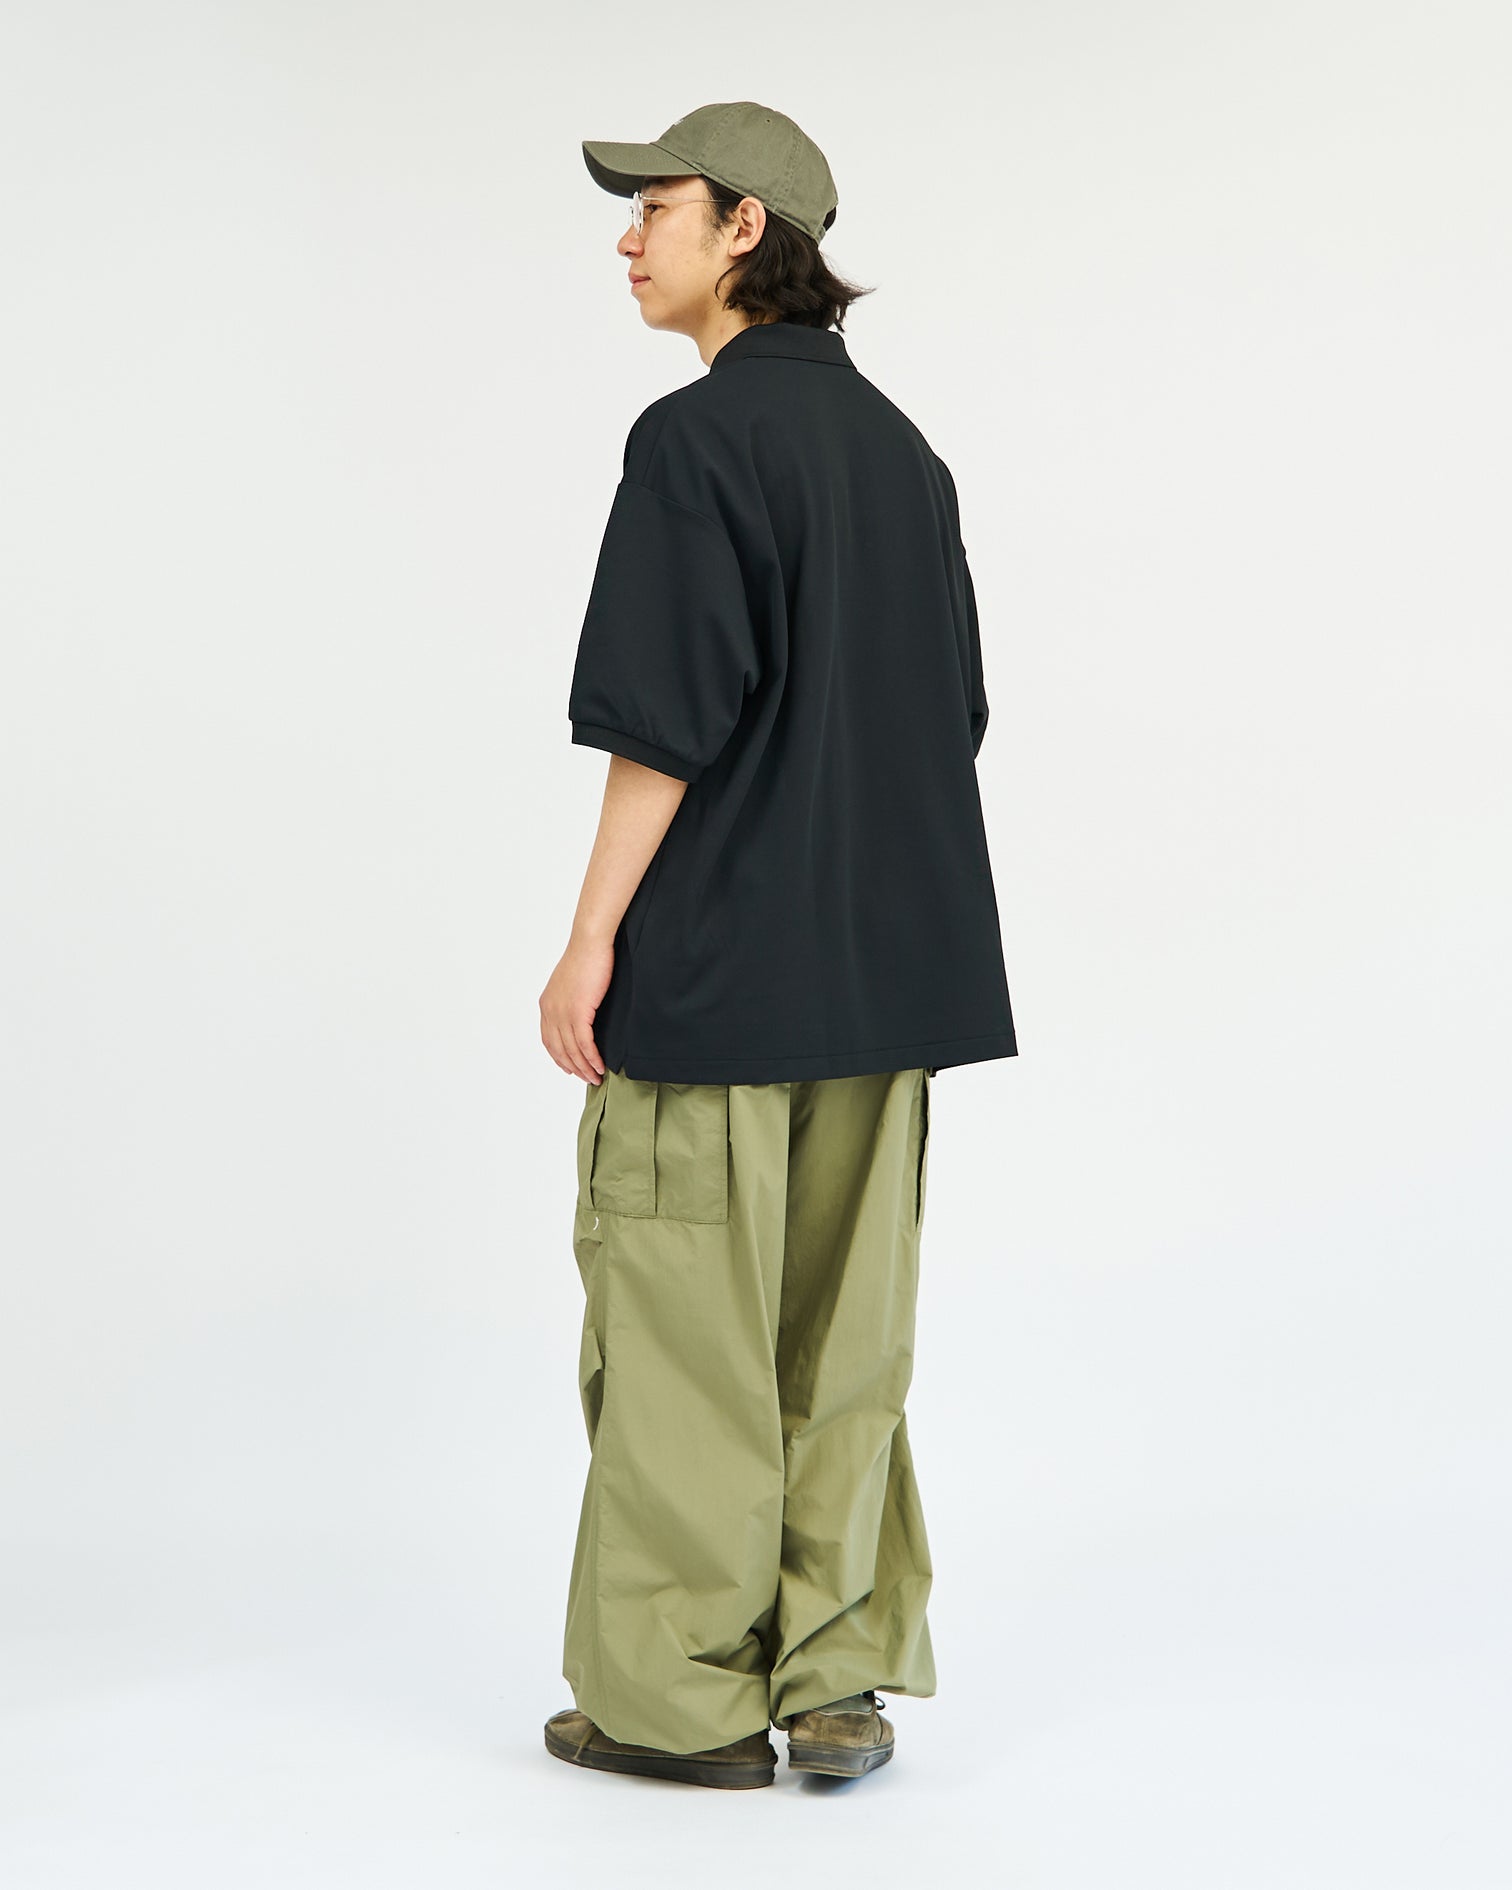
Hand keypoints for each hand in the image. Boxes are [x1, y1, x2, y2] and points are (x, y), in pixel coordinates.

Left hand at [539, 934, 611, 1083]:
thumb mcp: (573, 982)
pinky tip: (600, 1065)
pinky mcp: (578, 1012)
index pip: (549, 1040)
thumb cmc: (587, 957)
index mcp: (547, 1004)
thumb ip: (572, 1000)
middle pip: (559, 1050)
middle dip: (574, 1068)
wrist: (590, 943)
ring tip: (596, 1077)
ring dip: (584, 1067)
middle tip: (587, 1078)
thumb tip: (583, 1012)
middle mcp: (550, 1011)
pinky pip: (584, 1043)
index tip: (571, 1068)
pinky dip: (592, 1057)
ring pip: (572, 1050)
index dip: (560, 1057)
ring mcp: (562, 1012)